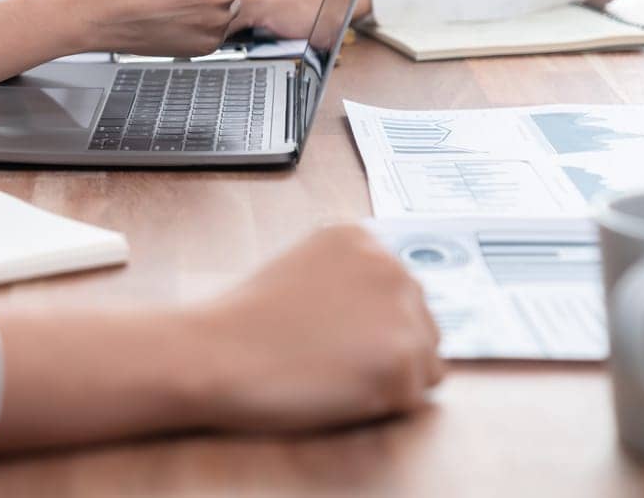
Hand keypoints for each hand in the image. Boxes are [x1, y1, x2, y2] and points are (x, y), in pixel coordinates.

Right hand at [189, 225, 443, 430]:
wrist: (218, 352)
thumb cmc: (247, 322)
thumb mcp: (301, 271)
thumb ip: (349, 280)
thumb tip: (384, 313)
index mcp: (362, 239)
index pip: (399, 293)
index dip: (365, 325)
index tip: (327, 331)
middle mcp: (391, 265)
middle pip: (421, 326)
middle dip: (385, 350)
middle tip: (327, 356)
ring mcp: (401, 311)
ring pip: (425, 363)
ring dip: (388, 378)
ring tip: (332, 371)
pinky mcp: (403, 359)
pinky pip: (413, 397)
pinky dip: (382, 404)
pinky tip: (337, 388)